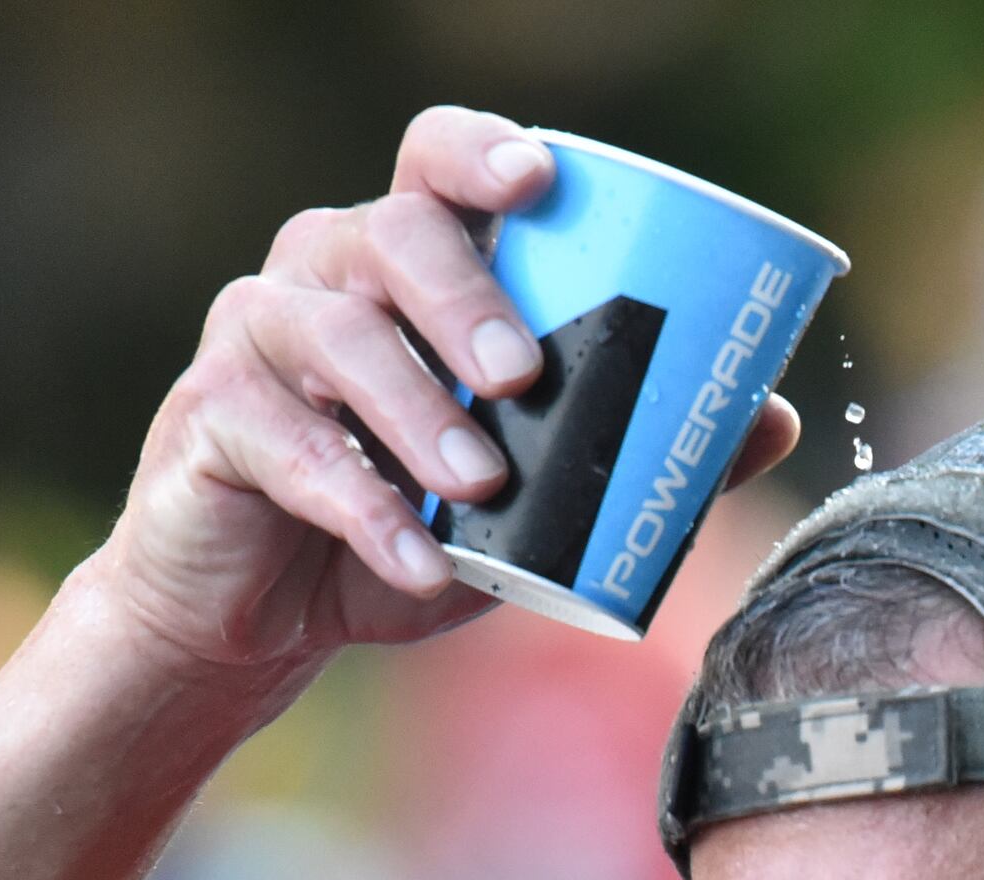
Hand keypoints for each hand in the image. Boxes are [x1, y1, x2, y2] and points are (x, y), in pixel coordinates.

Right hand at [87, 105, 804, 682]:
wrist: (272, 617)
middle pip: (388, 236)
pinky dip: (362, 507)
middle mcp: (325, 274)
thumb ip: (640, 453)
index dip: (483, 157)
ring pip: (330, 335)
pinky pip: (285, 446)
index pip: (437, 167)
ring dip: (416, 411)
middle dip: (461, 297)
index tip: (540, 183)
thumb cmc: (412, 522)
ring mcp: (255, 340)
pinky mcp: (209, 423)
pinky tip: (418, 559)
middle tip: (525, 375)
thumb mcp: (536, 498)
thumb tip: (774, 419)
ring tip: (482, 483)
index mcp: (409, 264)